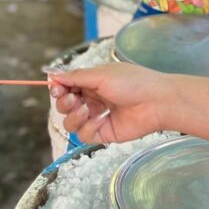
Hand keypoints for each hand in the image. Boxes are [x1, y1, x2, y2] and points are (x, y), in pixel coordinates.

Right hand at [49, 63, 175, 143]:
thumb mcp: (101, 75)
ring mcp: (96, 117)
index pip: (65, 86)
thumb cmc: (133, 82)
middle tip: (73, 99)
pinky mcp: (103, 133)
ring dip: (74, 116)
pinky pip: (83, 135)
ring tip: (87, 110)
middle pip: (64, 105)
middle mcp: (92, 99)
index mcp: (91, 82)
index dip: (57, 88)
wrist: (156, 102)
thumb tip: (52, 74)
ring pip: (70, 122)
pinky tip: (101, 120)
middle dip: (63, 103)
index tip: (57, 88)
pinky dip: (88, 127)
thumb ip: (76, 77)